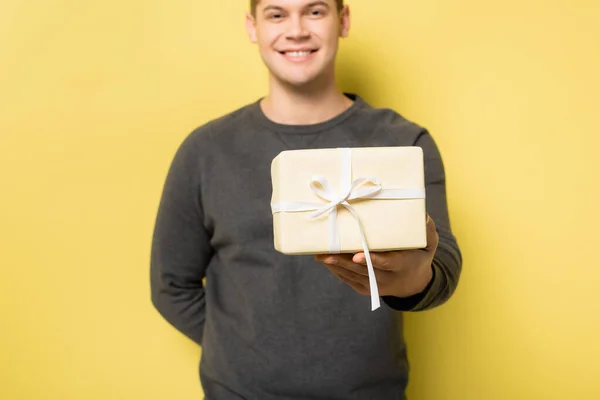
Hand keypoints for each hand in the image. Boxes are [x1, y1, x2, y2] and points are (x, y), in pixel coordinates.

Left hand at [315, 213, 438, 297]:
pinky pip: (349, 281)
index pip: (386, 263)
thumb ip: (427, 230)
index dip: (372, 259)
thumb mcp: (428, 244)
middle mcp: (388, 279)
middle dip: (344, 261)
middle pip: (363, 270)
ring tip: (320, 255)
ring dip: (336, 265)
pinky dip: (337, 271)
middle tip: (326, 252)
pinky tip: (326, 261)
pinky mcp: (366, 290)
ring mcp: (376, 286)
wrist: (414, 283)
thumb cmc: (418, 255)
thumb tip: (422, 214)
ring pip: (353, 275)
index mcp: (403, 265)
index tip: (357, 255)